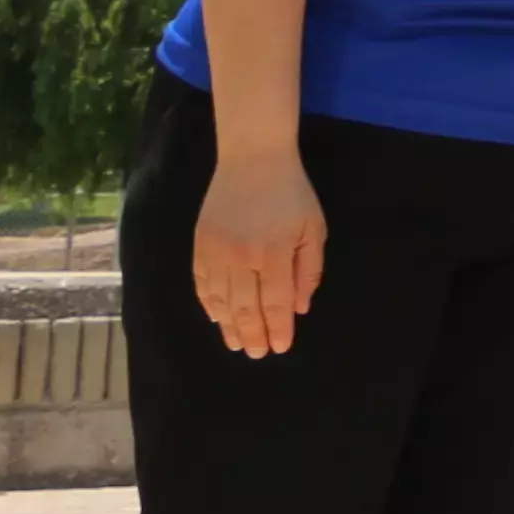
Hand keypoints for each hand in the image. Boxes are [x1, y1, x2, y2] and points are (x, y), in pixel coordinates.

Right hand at [190, 152, 325, 358]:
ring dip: (230, 326)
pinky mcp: (200, 246)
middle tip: (258, 354)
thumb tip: (299, 307)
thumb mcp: (313, 227)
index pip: (276, 302)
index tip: (280, 348)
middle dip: (253, 334)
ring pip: (222, 301)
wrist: (252, 159)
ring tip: (237, 344)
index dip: (278, 328)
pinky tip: (218, 317)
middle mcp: (242, 258)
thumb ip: (308, 269)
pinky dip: (209, 304)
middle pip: (247, 308)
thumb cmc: (292, 193)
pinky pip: (202, 284)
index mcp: (275, 254)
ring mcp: (217, 253)